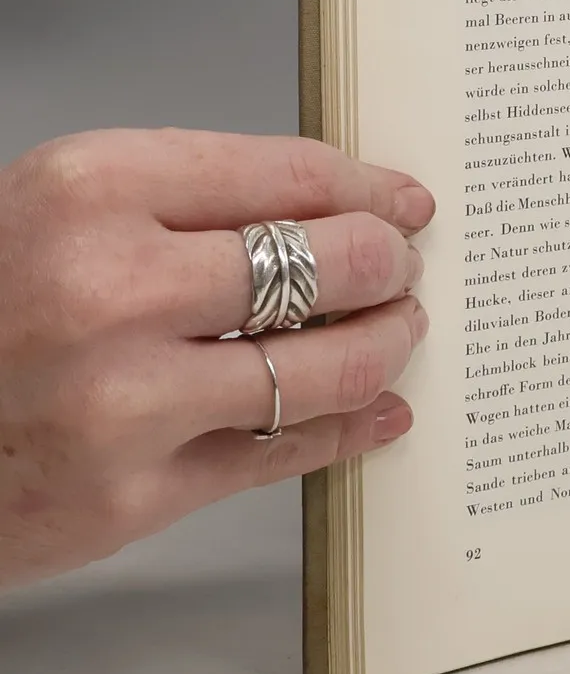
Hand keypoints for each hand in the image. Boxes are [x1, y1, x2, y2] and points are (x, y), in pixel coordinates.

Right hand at [0, 128, 431, 589]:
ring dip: (386, 345)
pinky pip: (280, 456)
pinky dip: (349, 429)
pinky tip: (380, 411)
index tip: (404, 202)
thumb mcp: (61, 201)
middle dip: (389, 264)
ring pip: (324, 366)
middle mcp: (111, 291)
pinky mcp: (128, 499)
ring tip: (398, 328)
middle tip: (402, 267)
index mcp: (94, 189)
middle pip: (328, 263)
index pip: (292, 174)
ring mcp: (124, 403)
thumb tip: (340, 204)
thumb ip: (189, 196)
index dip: (370, 189)